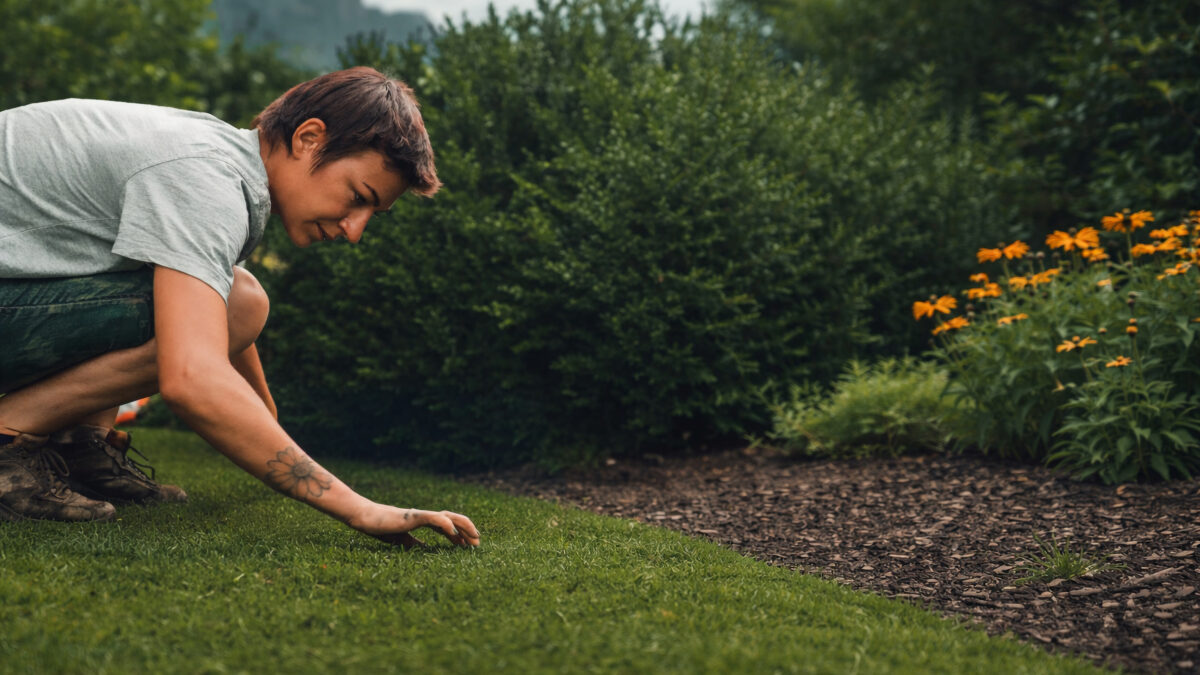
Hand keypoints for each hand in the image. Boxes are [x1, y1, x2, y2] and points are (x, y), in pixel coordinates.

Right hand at [353, 503, 480, 548]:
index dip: (458, 535)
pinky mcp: (413, 516)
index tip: (468, 546)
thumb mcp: (401, 539)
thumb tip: (425, 550)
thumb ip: (414, 543)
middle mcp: (425, 516)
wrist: (365, 518)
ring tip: (474, 538)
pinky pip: (433, 518)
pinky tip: (454, 532)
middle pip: (452, 520)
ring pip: (448, 517)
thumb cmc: (381, 527)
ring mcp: (420, 515)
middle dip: (467, 530)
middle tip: (477, 544)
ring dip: (463, 527)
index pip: (446, 527)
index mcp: (422, 521)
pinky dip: (445, 524)